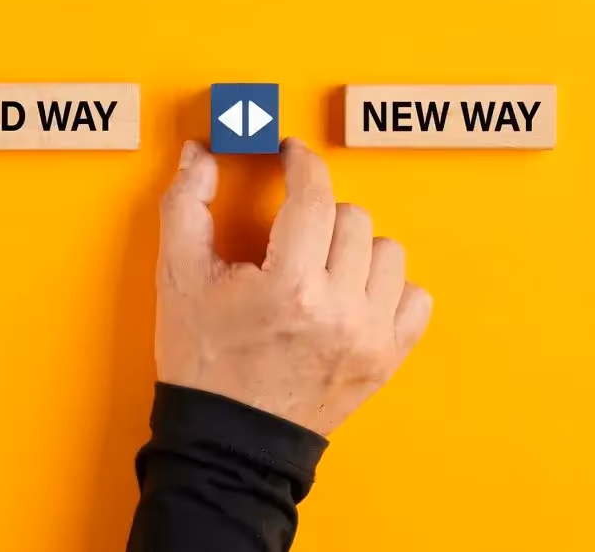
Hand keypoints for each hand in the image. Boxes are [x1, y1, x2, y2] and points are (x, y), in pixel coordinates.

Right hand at [155, 137, 432, 435]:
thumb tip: (199, 154)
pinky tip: (352, 293)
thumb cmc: (203, 362)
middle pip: (354, 218)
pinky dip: (388, 288)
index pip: (315, 197)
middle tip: (291, 233)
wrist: (229, 441)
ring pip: (390, 252)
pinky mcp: (387, 360)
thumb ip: (186, 204)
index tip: (292, 155)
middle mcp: (340, 312)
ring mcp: (370, 338)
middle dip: (320, 213)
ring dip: (356, 248)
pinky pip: (415, 298)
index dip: (303, 163)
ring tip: (321, 265)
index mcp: (290, 288)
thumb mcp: (179, 278)